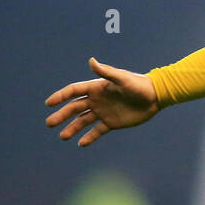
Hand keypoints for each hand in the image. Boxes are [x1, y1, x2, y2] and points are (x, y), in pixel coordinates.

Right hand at [44, 57, 160, 146]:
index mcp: (96, 88)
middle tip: (49, 123)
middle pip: (74, 108)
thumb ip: (107, 72)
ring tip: (62, 137)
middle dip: (61, 115)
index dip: (60, 96)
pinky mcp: (112, 123)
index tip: (49, 103)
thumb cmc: (139, 85)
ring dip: (72, 128)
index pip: (74, 92)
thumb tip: (91, 61)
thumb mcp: (122, 79)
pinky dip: (89, 137)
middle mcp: (97, 100)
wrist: (155, 97)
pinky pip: (97, 131)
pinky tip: (81, 144)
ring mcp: (103, 112)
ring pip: (83, 121)